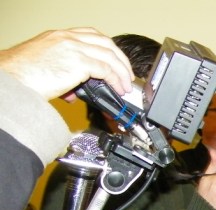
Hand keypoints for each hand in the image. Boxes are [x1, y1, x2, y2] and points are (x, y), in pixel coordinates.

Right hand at [0, 28, 134, 100]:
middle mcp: (68, 38)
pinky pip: (106, 70)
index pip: (92, 35)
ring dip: (122, 72)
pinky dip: (116, 80)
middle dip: (121, 59)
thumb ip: (65, 72)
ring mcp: (73, 48)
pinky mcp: (78, 62)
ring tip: (126, 85)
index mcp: (60, 36)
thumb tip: (75, 91)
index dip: (108, 48)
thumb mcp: (47, 65)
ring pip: (109, 55)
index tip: (116, 61)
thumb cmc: (23, 75)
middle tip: (127, 75)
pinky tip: (118, 89)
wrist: (12, 79)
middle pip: (106, 42)